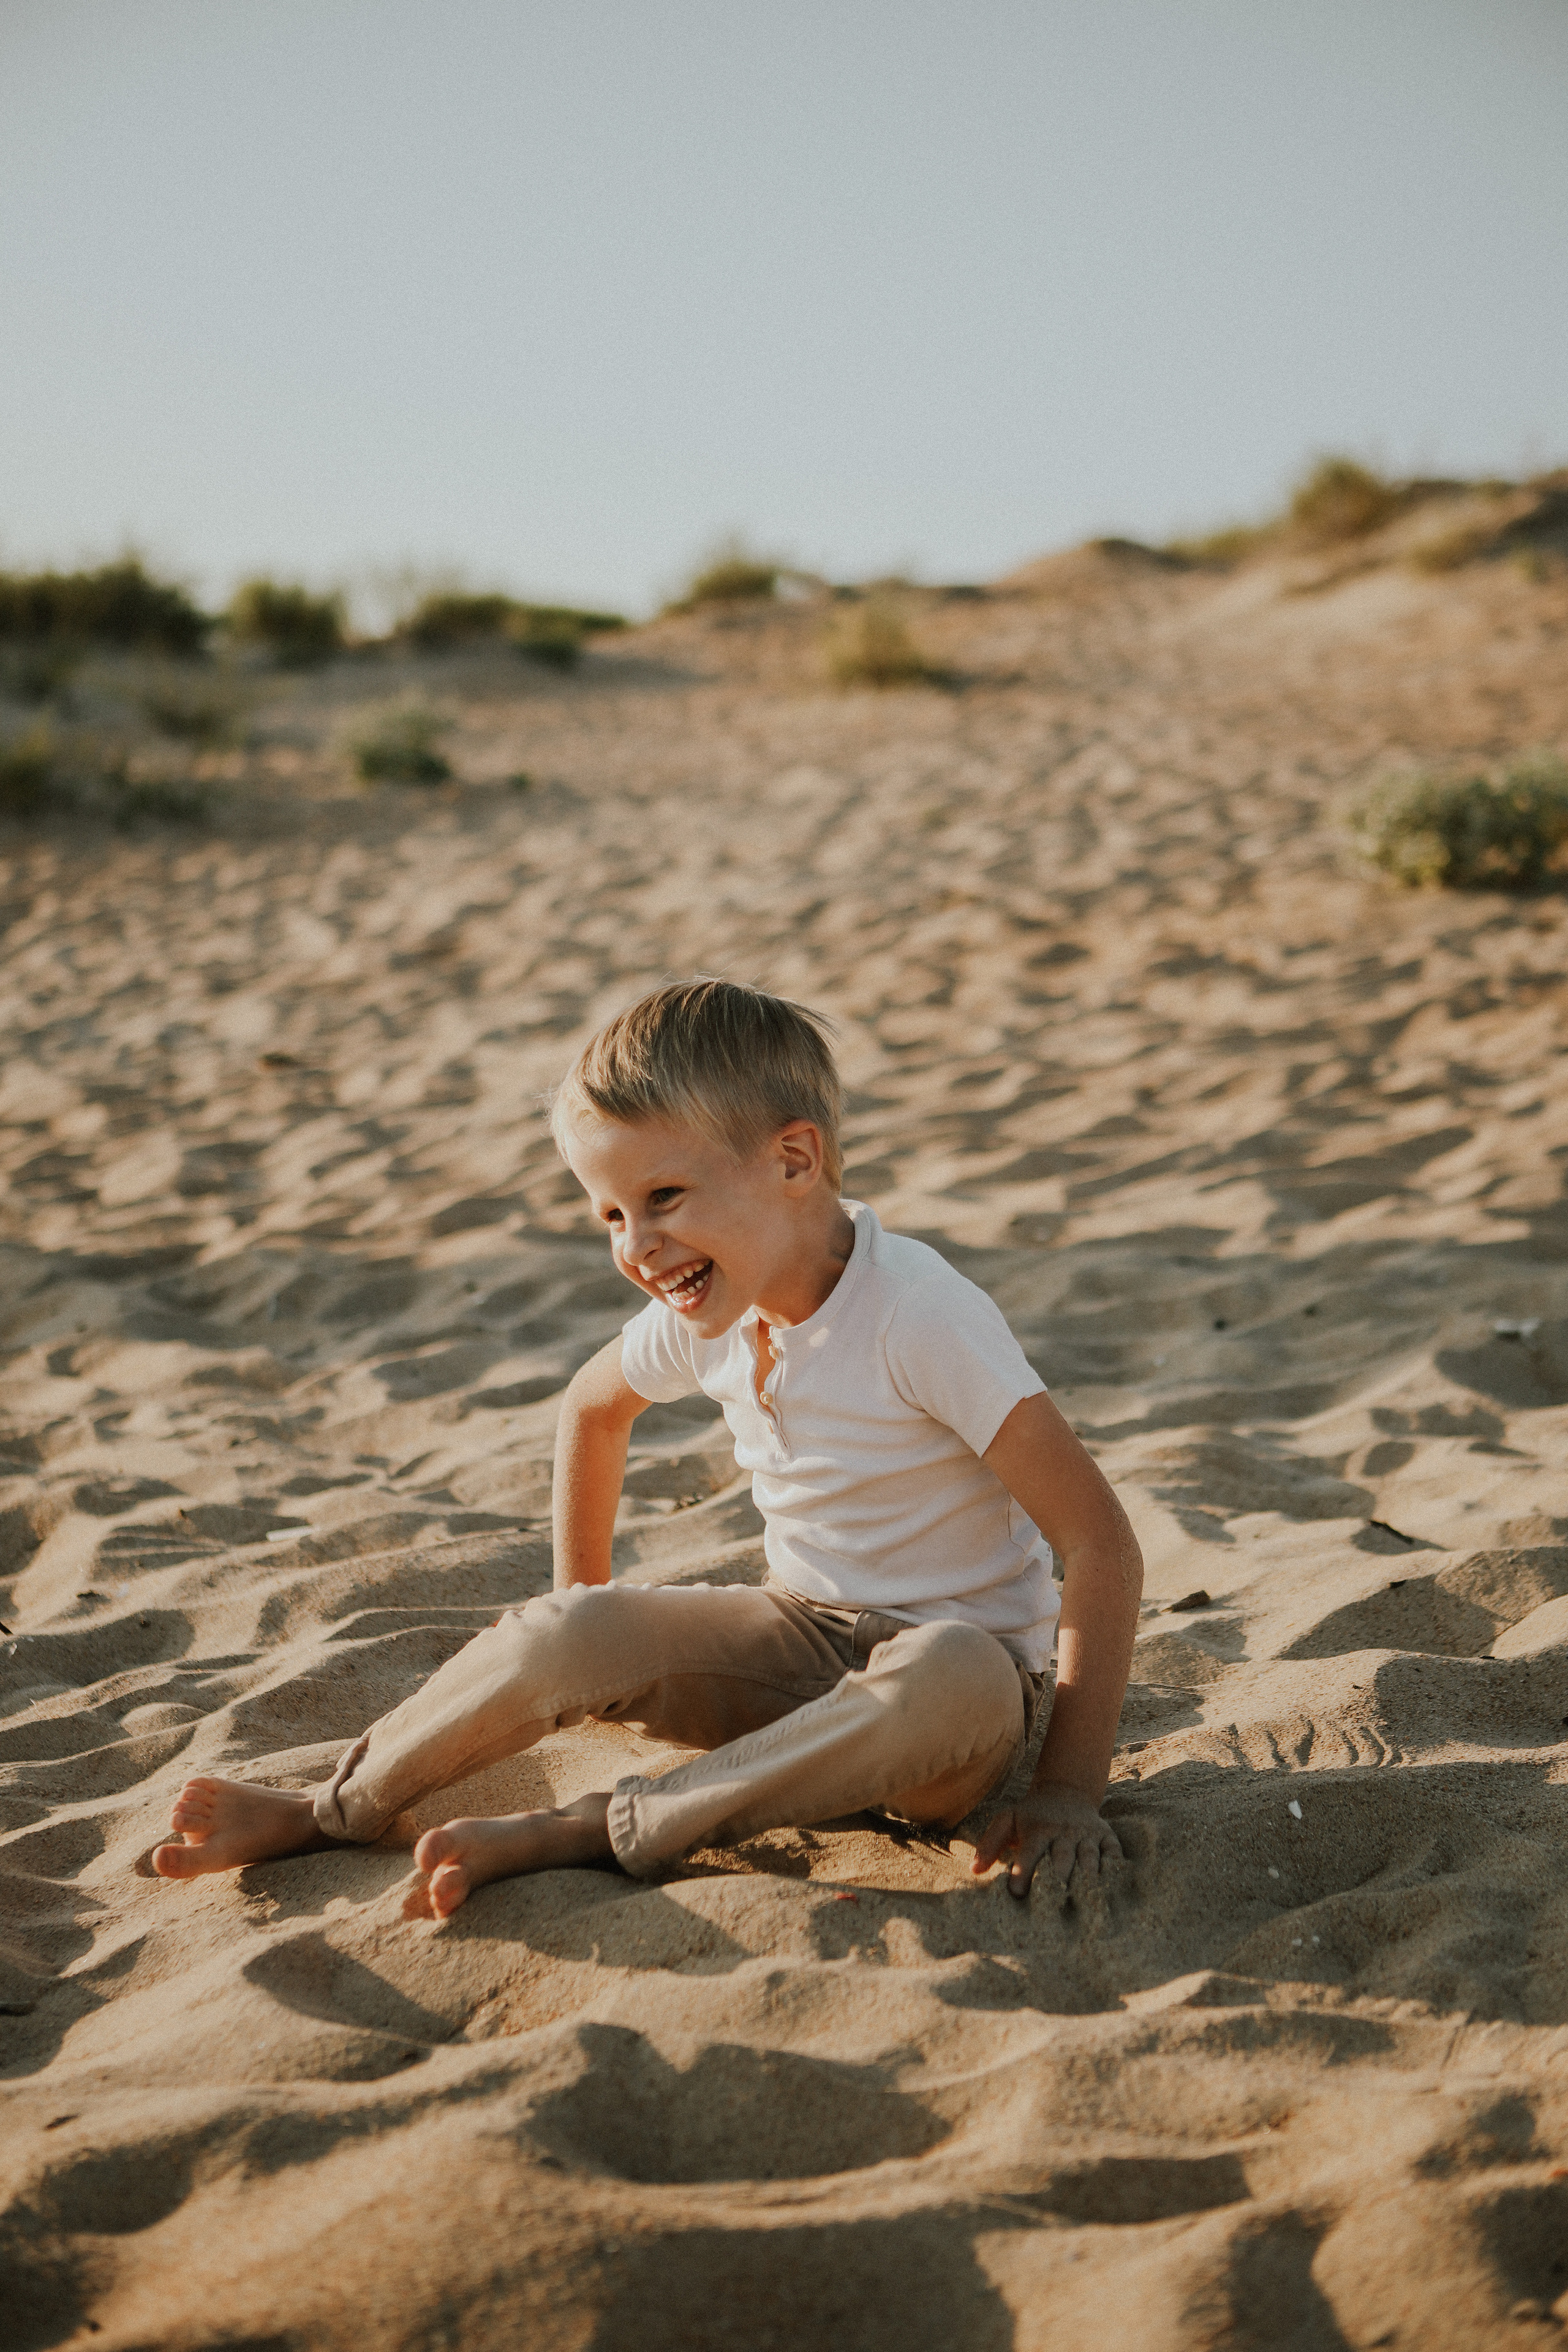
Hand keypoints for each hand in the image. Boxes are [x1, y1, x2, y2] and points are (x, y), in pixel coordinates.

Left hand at [972, 1781, 1121, 1899]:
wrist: (1067, 1791)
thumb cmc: (1032, 1815)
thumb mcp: (1007, 1819)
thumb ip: (990, 1843)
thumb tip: (974, 1871)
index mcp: (1037, 1829)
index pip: (1030, 1852)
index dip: (1023, 1872)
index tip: (1016, 1893)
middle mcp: (1063, 1832)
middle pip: (1061, 1858)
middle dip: (1057, 1880)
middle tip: (1052, 1906)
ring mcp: (1087, 1834)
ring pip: (1089, 1858)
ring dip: (1086, 1879)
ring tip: (1084, 1902)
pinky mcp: (1107, 1836)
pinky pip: (1113, 1853)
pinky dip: (1114, 1869)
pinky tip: (1111, 1887)